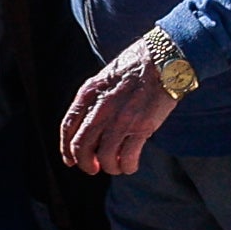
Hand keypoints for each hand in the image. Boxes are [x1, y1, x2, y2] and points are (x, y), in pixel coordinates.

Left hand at [59, 43, 179, 176]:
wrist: (163, 61)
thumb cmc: (137, 68)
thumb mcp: (106, 79)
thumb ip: (95, 100)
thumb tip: (90, 127)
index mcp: (88, 94)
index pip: (68, 128)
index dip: (66, 149)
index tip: (70, 161)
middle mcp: (101, 108)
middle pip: (82, 146)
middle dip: (85, 163)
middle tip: (94, 169)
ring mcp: (121, 119)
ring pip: (105, 155)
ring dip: (109, 167)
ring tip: (117, 168)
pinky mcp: (142, 126)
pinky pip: (128, 156)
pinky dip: (127, 166)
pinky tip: (130, 166)